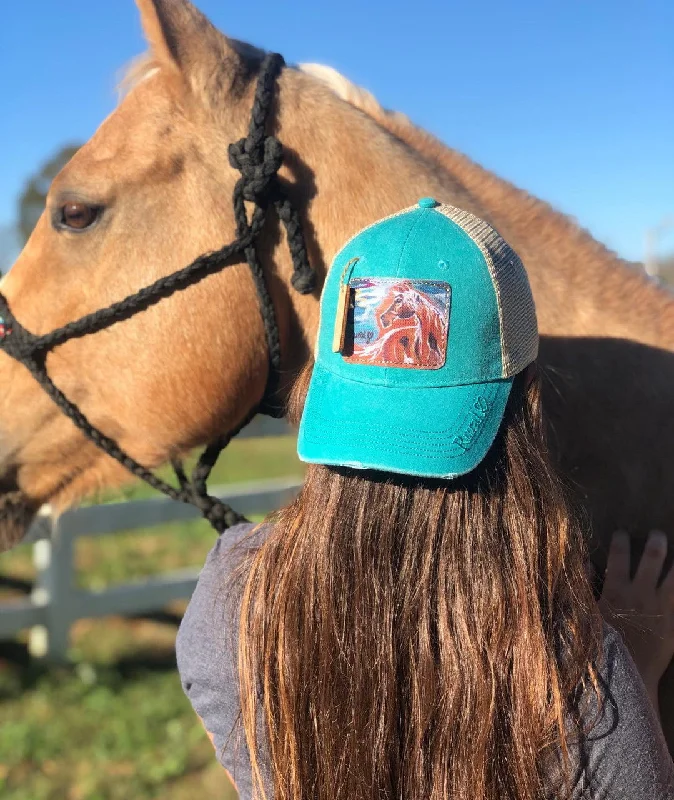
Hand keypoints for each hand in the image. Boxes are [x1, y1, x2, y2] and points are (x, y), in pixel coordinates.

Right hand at [598, 530, 673, 695]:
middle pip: (652, 560)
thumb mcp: (584, 616)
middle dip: (656, 543)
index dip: (620, 542)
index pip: (619, 557)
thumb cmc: (601, 646)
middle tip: (657, 534)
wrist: (627, 677)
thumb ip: (584, 589)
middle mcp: (642, 594)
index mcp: (617, 590)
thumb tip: (584, 565)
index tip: (621, 532)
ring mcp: (662, 608)